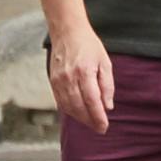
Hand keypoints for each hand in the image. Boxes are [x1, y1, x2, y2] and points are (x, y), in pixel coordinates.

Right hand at [46, 19, 118, 134]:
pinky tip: (78, 113)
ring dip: (80, 118)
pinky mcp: (52, 81)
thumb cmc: (89, 45)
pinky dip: (70, 110)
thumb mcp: (104, 62)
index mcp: (84, 71)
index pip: (92, 101)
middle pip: (79, 107)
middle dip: (90, 120)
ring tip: (91, 122)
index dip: (98, 117)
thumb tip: (107, 106)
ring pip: (68, 107)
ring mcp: (58, 80)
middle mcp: (69, 77)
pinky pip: (60, 101)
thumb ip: (107, 85)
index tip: (104, 126)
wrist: (67, 32)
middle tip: (99, 128)